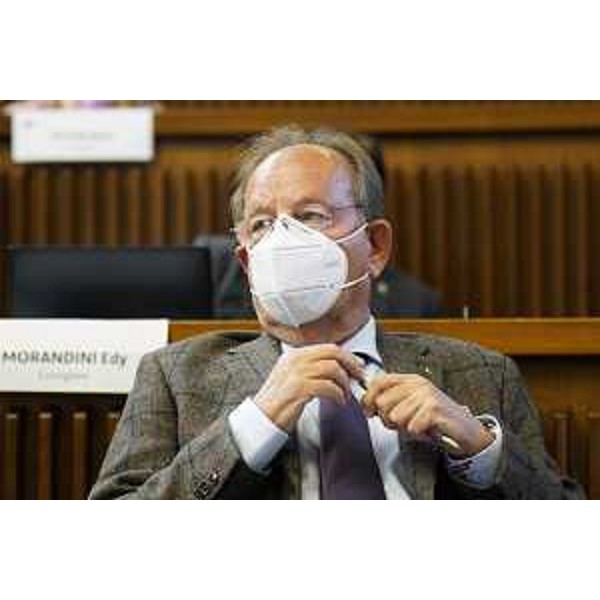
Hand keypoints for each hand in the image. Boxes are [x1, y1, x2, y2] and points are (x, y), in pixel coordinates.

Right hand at [254, 344, 363, 431]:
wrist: (260, 420)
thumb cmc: (278, 403)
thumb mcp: (292, 378)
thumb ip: (311, 370)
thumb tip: (337, 369)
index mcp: (294, 355)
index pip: (328, 348)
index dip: (347, 357)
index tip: (356, 368)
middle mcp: (295, 359)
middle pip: (333, 352)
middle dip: (351, 365)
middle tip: (358, 378)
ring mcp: (296, 372)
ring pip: (333, 368)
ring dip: (344, 383)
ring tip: (345, 395)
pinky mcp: (299, 388)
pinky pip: (328, 386)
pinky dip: (338, 394)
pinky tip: (339, 402)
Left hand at [362, 373, 493, 456]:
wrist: (465, 430)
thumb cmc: (434, 420)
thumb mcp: (409, 406)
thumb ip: (390, 402)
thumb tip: (366, 405)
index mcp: (409, 380)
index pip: (378, 382)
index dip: (368, 399)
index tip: (369, 412)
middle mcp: (417, 384)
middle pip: (382, 403)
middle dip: (387, 419)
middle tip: (402, 424)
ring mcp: (427, 395)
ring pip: (395, 417)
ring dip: (403, 428)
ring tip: (416, 427)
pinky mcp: (435, 409)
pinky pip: (411, 427)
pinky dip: (417, 434)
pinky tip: (426, 430)